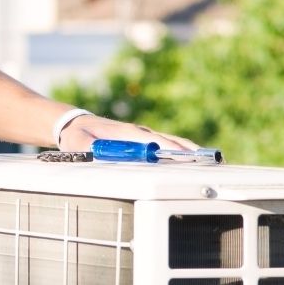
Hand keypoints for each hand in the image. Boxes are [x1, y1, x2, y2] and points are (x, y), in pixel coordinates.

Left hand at [58, 114, 198, 152]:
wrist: (75, 124)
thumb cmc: (78, 134)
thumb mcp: (78, 143)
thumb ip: (87, 149)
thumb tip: (97, 152)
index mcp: (125, 132)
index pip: (150, 140)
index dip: (166, 148)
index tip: (182, 156)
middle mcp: (138, 132)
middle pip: (167, 140)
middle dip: (186, 149)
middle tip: (207, 159)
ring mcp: (142, 135)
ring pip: (170, 141)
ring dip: (187, 150)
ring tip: (207, 160)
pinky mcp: (142, 140)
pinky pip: (165, 145)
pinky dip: (180, 150)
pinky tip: (191, 159)